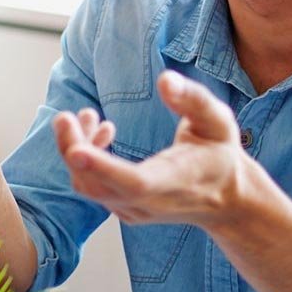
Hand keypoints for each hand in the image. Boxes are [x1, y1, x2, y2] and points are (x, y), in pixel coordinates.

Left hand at [53, 70, 267, 226]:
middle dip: (74, 150)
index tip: (75, 151)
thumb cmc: (220, 153)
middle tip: (64, 117)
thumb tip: (165, 80)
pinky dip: (85, 158)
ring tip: (87, 115)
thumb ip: (193, 99)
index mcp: (178, 181)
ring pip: (89, 186)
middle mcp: (152, 203)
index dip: (103, 168)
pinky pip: (93, 186)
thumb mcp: (218, 120)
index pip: (136, 182)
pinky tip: (101, 131)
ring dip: (77, 148)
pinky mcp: (123, 209)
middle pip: (98, 186)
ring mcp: (134, 211)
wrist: (227, 199)